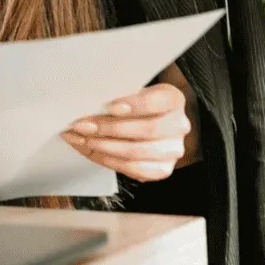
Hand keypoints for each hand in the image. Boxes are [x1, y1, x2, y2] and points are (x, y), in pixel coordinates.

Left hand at [62, 82, 194, 181]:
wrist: (141, 122)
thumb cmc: (132, 105)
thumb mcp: (127, 94)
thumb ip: (114, 98)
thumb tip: (88, 105)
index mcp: (173, 99)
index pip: (158, 101)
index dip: (135, 105)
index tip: (109, 107)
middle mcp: (178, 125)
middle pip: (148, 129)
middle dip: (111, 128)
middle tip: (85, 125)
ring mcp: (173, 150)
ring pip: (138, 151)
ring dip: (106, 146)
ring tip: (86, 139)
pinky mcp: (162, 169)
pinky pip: (136, 169)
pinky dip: (111, 160)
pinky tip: (97, 152)